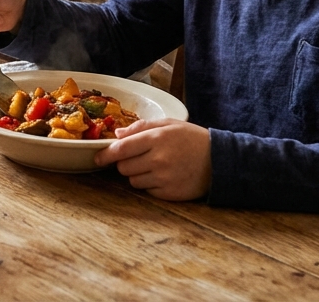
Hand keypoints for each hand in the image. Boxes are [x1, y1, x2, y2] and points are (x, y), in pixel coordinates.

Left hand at [93, 118, 211, 200]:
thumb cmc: (192, 139)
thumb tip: (117, 134)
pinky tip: (163, 176)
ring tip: (154, 166)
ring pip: (133, 180)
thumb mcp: (168, 124)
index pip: (121, 149)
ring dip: (137, 174)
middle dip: (124, 162)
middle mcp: (158, 160)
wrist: (220, 160)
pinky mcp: (170, 193)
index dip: (105, 154)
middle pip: (123, 167)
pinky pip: (147, 190)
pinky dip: (150, 184)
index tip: (98, 157)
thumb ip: (141, 127)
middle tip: (138, 157)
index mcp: (156, 139)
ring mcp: (164, 178)